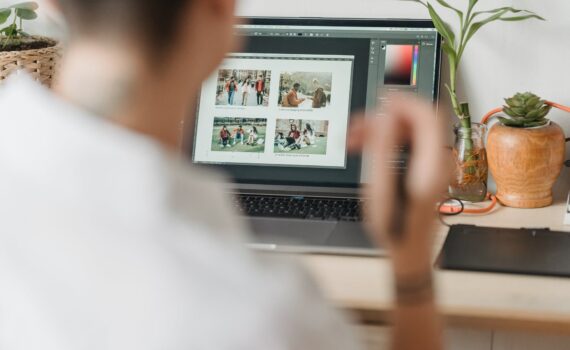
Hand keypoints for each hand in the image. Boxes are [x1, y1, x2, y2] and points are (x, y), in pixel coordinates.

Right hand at [348, 95, 448, 275]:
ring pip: (411, 129)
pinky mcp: (426, 167)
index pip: (428, 117)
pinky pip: (409, 141)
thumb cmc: (395, 229)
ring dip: (384, 127)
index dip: (405, 102)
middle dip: (388, 114)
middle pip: (420, 119)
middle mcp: (438, 162)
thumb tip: (385, 118)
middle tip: (361, 123)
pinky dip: (389, 138)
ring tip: (356, 138)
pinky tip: (368, 146)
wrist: (410, 251)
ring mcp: (434, 164)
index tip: (381, 100)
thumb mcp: (382, 190)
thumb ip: (384, 150)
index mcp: (430, 166)